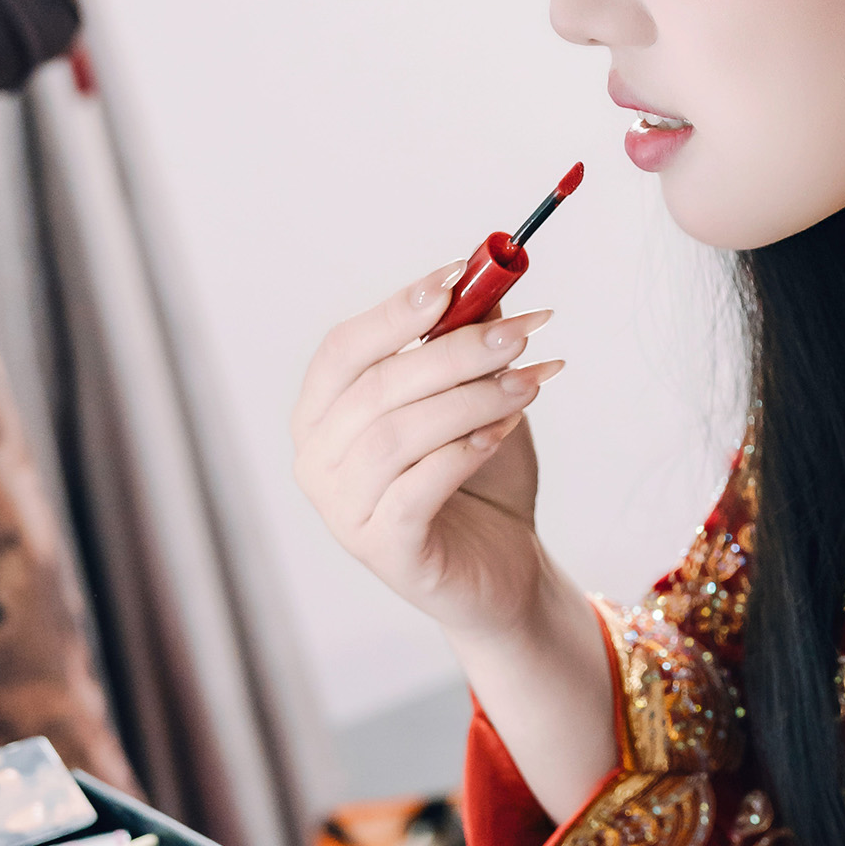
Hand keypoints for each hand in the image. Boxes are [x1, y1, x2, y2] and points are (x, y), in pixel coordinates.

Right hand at [291, 268, 564, 645]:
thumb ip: (466, 343)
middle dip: (455, 351)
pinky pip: (417, 489)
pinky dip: (464, 451)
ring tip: (529, 381)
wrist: (503, 569)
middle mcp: (316, 462)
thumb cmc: (479, 479)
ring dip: (471, 399)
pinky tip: (503, 430)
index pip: (343, 348)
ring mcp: (342, 511)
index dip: (398, 309)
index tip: (459, 276)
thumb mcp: (475, 398)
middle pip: (376, 387)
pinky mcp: (384, 552)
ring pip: (398, 435)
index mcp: (321, 415)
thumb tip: (484, 281)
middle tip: (521, 330)